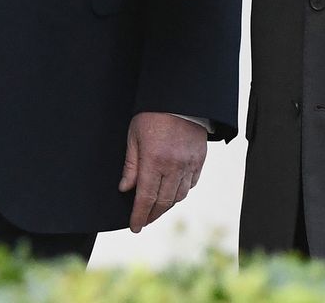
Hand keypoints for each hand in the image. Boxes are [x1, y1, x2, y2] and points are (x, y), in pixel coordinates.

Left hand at [118, 111, 207, 232]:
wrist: (180, 98)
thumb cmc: (152, 115)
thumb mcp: (134, 137)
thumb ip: (131, 165)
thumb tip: (125, 189)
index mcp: (154, 161)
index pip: (145, 198)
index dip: (139, 215)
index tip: (135, 227)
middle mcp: (174, 166)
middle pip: (163, 202)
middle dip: (152, 214)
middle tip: (144, 221)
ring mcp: (189, 164)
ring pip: (179, 196)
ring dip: (167, 205)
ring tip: (157, 208)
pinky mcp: (200, 160)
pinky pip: (191, 184)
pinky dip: (181, 192)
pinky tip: (173, 192)